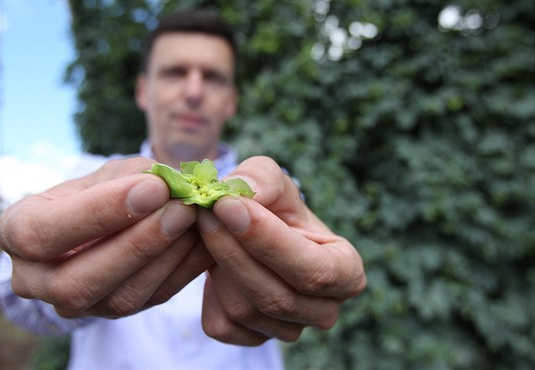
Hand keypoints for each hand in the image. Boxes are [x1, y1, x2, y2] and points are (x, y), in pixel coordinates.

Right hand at [0, 157, 213, 318]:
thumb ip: (131, 176)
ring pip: (121, 298)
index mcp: (18, 233)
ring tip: (197, 220)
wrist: (103, 223)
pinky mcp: (116, 312)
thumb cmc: (97, 191)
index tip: (153, 188)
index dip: (100, 212)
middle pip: (79, 281)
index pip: (45, 233)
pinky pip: (152, 299)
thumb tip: (171, 184)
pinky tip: (206, 240)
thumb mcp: (104, 173)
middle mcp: (36, 280)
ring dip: (166, 257)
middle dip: (138, 244)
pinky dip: (184, 269)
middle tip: (183, 209)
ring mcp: (77, 305)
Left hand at [197, 156, 365, 344]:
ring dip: (218, 266)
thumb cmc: (274, 205)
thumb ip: (262, 178)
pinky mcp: (254, 338)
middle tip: (205, 212)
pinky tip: (212, 261)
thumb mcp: (273, 180)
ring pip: (244, 311)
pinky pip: (222, 325)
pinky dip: (207, 292)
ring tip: (208, 228)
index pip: (314, 271)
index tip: (229, 206)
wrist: (251, 230)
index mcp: (347, 271)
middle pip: (277, 298)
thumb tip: (243, 195)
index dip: (269, 242)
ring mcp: (290, 329)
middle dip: (234, 252)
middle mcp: (325, 309)